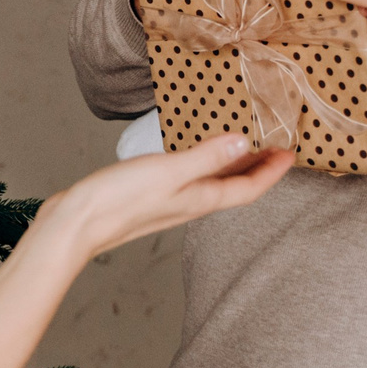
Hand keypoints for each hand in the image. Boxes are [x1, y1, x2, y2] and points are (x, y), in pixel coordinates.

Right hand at [34, 133, 294, 263]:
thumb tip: (244, 142)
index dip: (272, 172)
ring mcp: (169, 202)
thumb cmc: (118, 201)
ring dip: (232, 167)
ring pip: (213, 184)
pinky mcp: (150, 196)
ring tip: (243, 146)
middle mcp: (189, 203)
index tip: (291, 154)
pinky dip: (203, 165)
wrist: (76, 225)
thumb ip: (207, 157)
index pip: (248, 189)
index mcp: (199, 200)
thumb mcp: (168, 172)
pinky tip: (193, 154)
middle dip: (257, 169)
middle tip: (275, 147)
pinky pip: (190, 180)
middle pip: (233, 188)